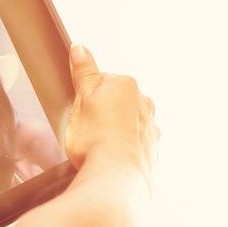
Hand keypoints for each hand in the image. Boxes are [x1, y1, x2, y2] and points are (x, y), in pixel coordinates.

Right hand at [64, 44, 157, 184]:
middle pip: (115, 103)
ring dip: (112, 132)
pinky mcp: (150, 153)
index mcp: (127, 86)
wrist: (113, 177)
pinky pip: (132, 147)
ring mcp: (151, 130)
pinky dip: (121, 151)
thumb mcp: (81, 99)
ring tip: (95, 149)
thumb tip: (80, 48)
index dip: (83, 98)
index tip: (76, 113)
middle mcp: (145, 104)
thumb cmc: (94, 138)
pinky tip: (107, 160)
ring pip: (126, 125)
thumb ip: (83, 73)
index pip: (100, 82)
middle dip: (100, 114)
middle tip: (83, 131)